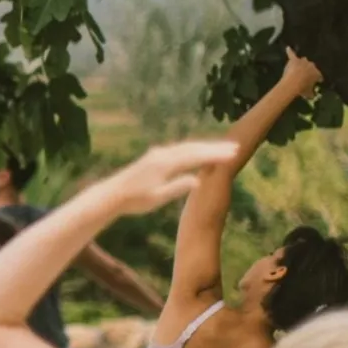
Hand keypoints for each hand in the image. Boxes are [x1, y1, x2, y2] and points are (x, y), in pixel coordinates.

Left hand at [107, 140, 240, 213]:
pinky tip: (200, 151)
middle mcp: (163, 155)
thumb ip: (177, 187)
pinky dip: (193, 149)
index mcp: (165, 164)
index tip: (232, 153)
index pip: (195, 156)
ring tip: (223, 148)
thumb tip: (198, 180)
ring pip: (186, 147)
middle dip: (214, 147)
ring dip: (205, 147)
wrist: (112, 194)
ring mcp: (158, 154)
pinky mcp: (155, 156)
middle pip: (193, 148)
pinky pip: (179, 150)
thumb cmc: (135, 200)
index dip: (214, 155)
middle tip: (235, 147)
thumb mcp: (157, 198)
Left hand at [279, 47, 322, 99]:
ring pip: (304, 61)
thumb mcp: (308, 93)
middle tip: (306, 76)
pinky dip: (289, 51)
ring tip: (300, 66)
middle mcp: (311, 65)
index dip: (318, 79)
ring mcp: (303, 62)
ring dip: (302, 63)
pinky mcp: (294, 60)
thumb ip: (311, 94)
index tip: (318, 81)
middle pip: (311, 67)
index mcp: (317, 73)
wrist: (294, 83)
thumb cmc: (302, 88)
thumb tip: (312, 96)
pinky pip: (292, 54)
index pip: (319, 75)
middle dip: (309, 71)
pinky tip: (288, 48)